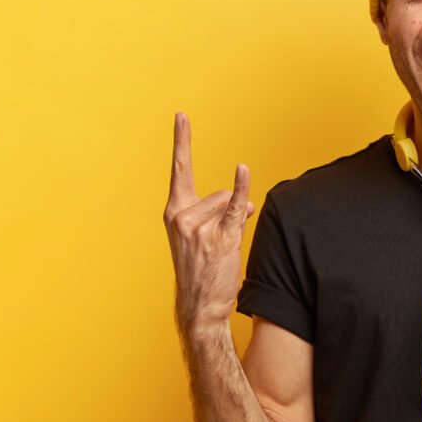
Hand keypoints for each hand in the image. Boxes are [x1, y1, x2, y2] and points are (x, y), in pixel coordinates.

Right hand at [163, 112, 255, 339]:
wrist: (200, 306)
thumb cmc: (202, 268)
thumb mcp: (202, 234)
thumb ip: (220, 210)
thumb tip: (247, 203)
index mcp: (175, 212)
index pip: (179, 169)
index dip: (182, 140)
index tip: (182, 115)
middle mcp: (181, 216)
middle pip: (219, 192)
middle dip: (228, 210)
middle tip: (216, 242)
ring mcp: (199, 227)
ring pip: (231, 203)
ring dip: (236, 221)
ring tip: (223, 249)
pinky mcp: (219, 237)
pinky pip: (236, 206)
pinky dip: (242, 189)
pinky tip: (243, 170)